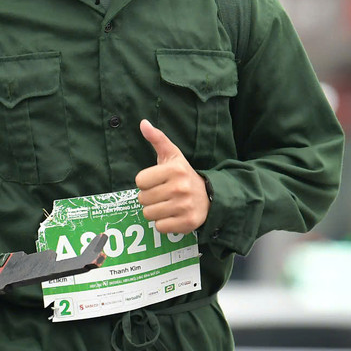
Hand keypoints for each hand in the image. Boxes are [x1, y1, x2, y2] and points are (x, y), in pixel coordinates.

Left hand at [135, 119, 208, 233]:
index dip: (146, 182)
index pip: (140, 181)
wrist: (210, 195)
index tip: (158, 181)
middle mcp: (180, 187)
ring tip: (168, 204)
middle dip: (150, 198)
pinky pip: (160, 227)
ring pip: (149, 214)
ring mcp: (184, 206)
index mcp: (174, 169)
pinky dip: (164, 223)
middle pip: (142, 199)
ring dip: (155, 211)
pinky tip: (173, 215)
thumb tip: (143, 123)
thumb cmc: (183, 174)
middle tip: (163, 194)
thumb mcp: (173, 155)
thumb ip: (157, 139)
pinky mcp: (187, 223)